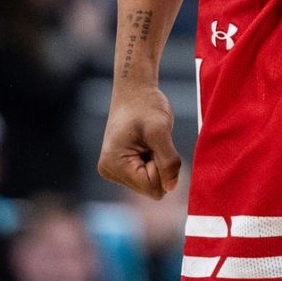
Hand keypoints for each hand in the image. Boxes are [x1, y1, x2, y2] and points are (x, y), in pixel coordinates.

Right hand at [97, 84, 180, 199]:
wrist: (134, 92)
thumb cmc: (146, 106)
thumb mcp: (161, 131)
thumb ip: (168, 161)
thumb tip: (171, 188)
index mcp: (114, 164)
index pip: (151, 188)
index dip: (162, 170)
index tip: (157, 146)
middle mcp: (110, 171)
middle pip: (150, 188)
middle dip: (158, 167)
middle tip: (153, 143)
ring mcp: (114, 170)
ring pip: (149, 183)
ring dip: (156, 163)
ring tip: (149, 142)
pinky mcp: (121, 167)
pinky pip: (146, 176)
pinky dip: (152, 161)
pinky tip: (145, 145)